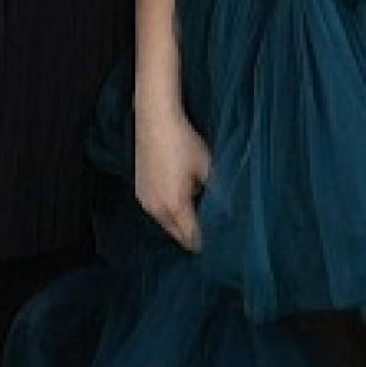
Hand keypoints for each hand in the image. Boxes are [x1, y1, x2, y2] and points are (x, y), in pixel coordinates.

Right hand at [135, 102, 210, 251]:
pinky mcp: (139, 190)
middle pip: (176, 234)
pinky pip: (156, 210)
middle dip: (191, 236)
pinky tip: (180, 201)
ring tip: (197, 218)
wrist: (155, 120)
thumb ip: (216, 192)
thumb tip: (226, 209)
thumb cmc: (183, 142)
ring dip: (179, 224)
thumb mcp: (207, 168)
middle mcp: (156, 208)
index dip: (204, 242)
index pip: (190, 236)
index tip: (217, 245)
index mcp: (174, 205)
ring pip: (165, 222)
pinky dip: (168, 211)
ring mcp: (145, 200)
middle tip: (209, 235)